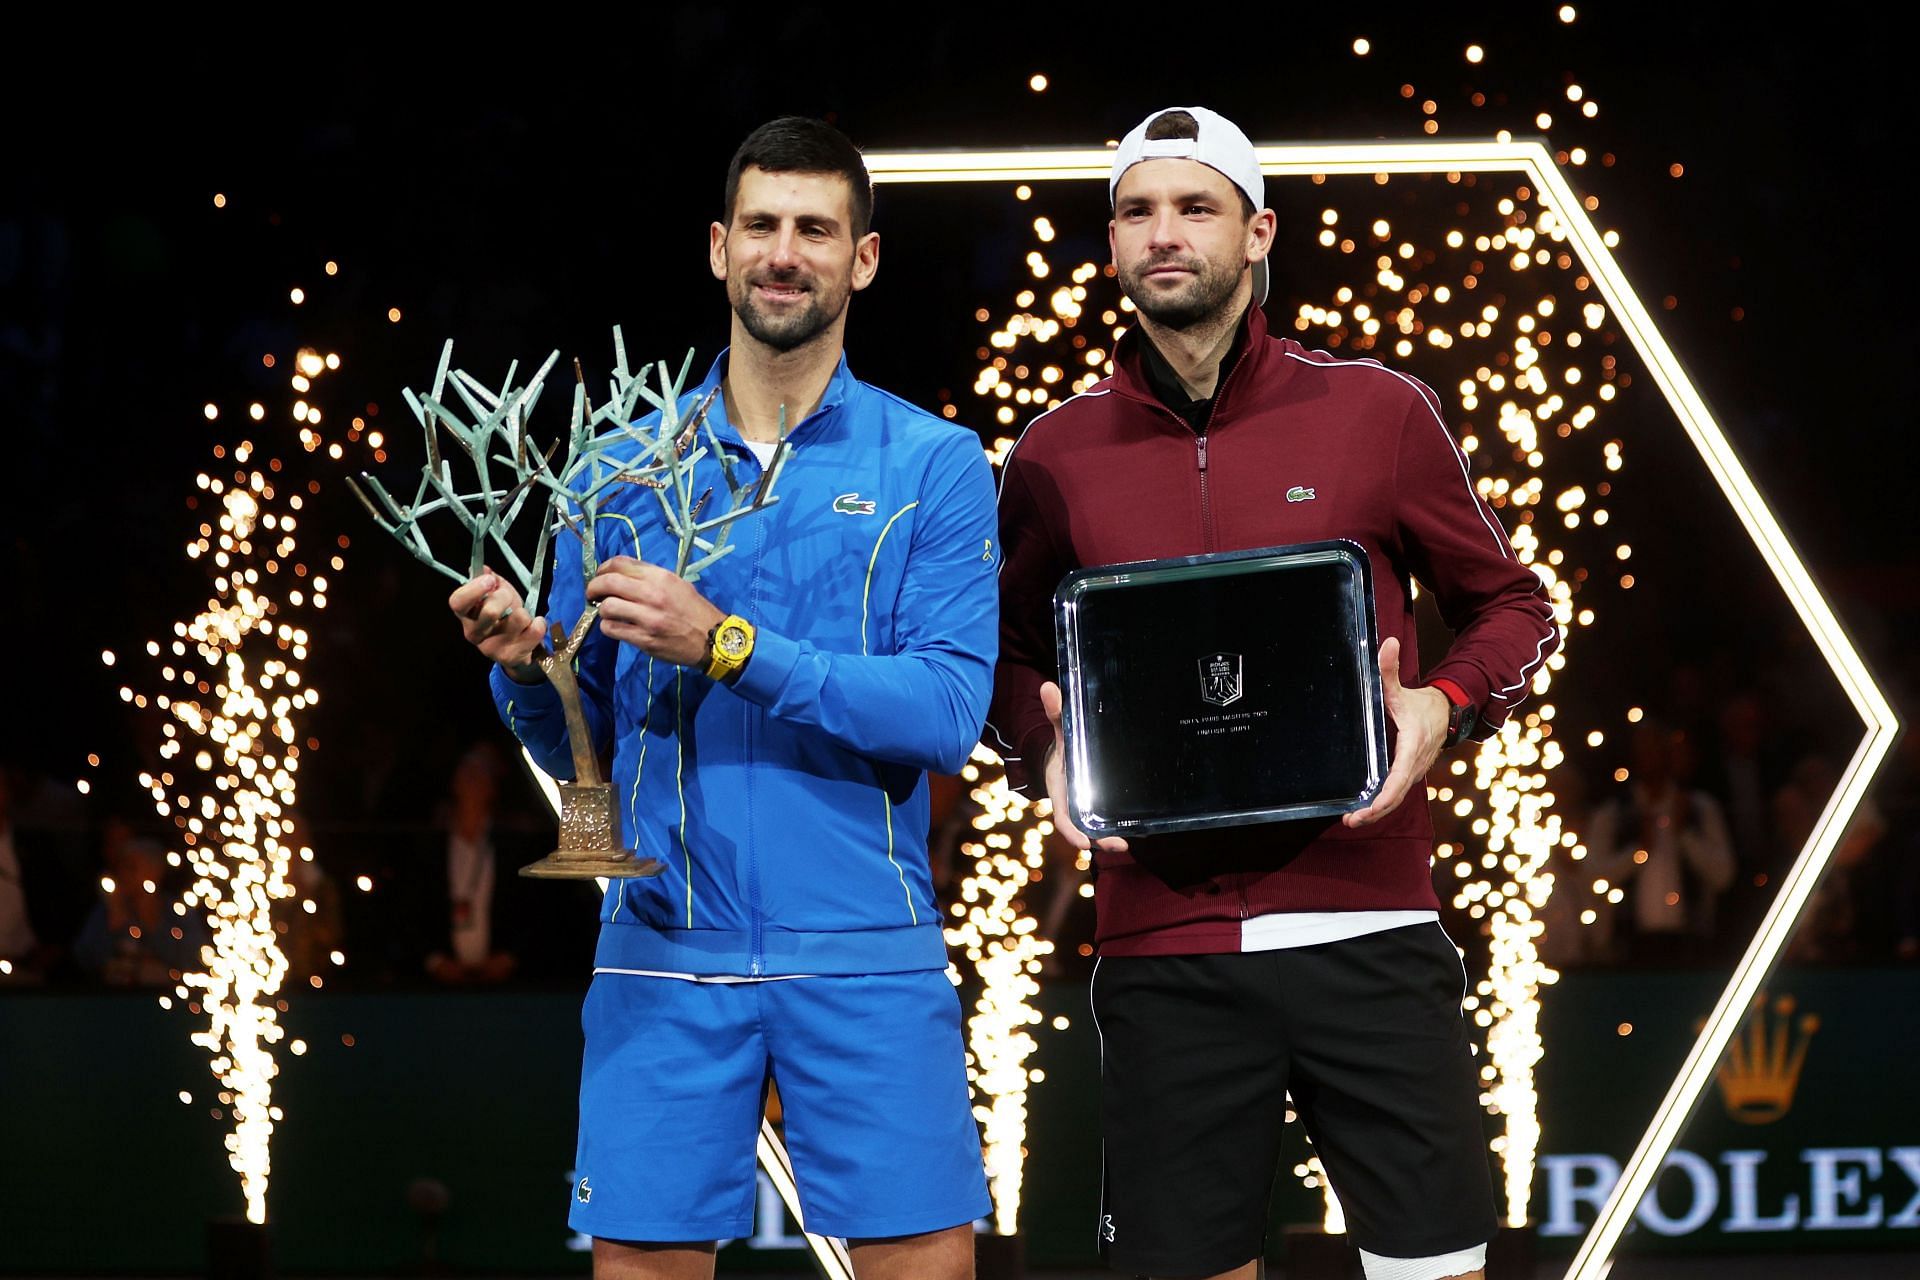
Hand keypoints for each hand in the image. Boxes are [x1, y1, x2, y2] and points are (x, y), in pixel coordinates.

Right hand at [448, 567, 547, 683]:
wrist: (518, 648)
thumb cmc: (505, 616)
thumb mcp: (496, 594)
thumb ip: (490, 580)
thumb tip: (484, 569)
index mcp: (466, 615)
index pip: (458, 602)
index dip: (474, 589)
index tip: (490, 580)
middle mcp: (473, 634)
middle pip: (490, 611)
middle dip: (506, 597)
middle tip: (509, 598)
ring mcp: (491, 648)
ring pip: (518, 618)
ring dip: (524, 612)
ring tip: (520, 617)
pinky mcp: (510, 657)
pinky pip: (535, 630)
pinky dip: (539, 623)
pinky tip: (532, 626)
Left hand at [587, 556, 725, 667]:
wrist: (712, 638)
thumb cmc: (694, 609)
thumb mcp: (676, 584)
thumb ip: (650, 578)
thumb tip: (621, 576)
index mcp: (660, 577)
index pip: (620, 564)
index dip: (603, 568)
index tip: (600, 576)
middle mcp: (652, 594)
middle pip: (608, 583)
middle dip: (593, 587)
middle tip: (592, 594)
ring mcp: (648, 618)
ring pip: (607, 607)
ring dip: (602, 610)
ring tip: (607, 613)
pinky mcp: (644, 639)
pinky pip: (613, 629)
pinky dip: (608, 627)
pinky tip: (615, 626)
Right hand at [1039, 680, 1128, 853]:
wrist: (1064, 756)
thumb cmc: (1062, 747)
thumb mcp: (1060, 731)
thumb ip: (1057, 713)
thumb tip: (1048, 687)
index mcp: (1061, 792)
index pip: (1063, 817)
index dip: (1071, 831)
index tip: (1083, 843)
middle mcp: (1074, 805)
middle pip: (1084, 829)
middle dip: (1100, 839)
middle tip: (1119, 844)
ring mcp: (1088, 809)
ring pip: (1098, 829)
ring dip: (1111, 837)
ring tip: (1128, 842)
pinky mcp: (1100, 807)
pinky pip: (1109, 820)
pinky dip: (1120, 826)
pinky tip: (1141, 828)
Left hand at [1344, 636, 1449, 828]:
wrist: (1449, 711)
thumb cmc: (1423, 703)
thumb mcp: (1402, 688)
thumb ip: (1390, 670)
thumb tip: (1388, 643)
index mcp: (1412, 745)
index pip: (1398, 777)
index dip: (1384, 797)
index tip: (1368, 808)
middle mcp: (1416, 763)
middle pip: (1396, 795)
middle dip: (1375, 812)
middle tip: (1350, 821)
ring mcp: (1415, 770)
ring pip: (1397, 797)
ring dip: (1377, 811)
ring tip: (1353, 820)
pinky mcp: (1412, 772)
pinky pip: (1398, 792)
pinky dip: (1383, 803)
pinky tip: (1365, 809)